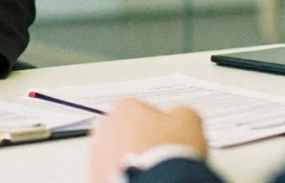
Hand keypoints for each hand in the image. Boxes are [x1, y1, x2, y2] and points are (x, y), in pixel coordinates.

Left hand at [89, 99, 207, 182]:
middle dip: (139, 142)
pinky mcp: (95, 177)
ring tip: (151, 172)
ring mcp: (96, 155)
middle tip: (159, 157)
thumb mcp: (188, 121)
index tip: (167, 138)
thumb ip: (180, 112)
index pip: (141, 112)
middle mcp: (104, 128)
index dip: (157, 125)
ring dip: (129, 160)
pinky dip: (123, 176)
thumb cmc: (168, 152)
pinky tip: (141, 181)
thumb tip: (179, 116)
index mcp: (124, 108)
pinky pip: (110, 174)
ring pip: (115, 155)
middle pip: (125, 132)